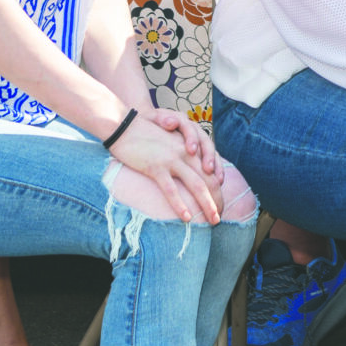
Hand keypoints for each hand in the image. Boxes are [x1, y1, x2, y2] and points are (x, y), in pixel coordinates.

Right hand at [107, 107, 224, 222]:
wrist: (125, 125)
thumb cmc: (147, 134)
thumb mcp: (170, 142)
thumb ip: (182, 154)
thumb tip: (192, 174)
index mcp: (190, 146)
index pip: (212, 167)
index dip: (218, 186)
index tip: (221, 202)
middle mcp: (185, 152)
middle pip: (208, 178)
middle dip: (217, 199)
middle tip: (220, 217)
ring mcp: (172, 160)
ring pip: (196, 184)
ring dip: (207, 204)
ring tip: (213, 220)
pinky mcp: (156, 167)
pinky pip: (171, 189)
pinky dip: (180, 204)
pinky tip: (187, 217)